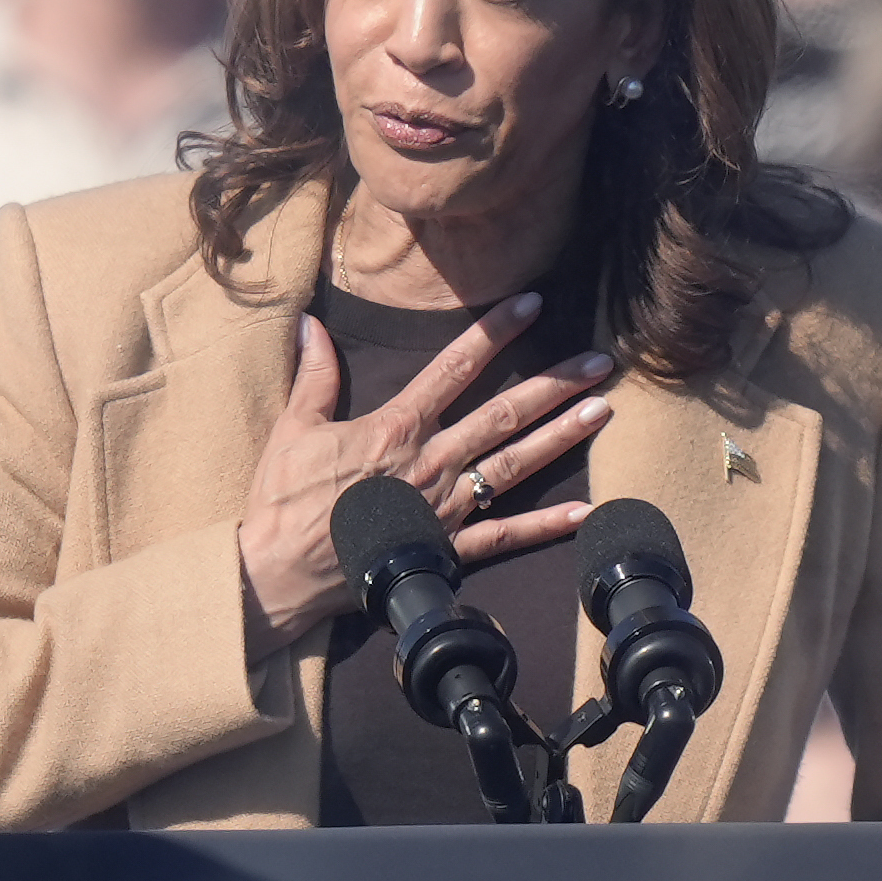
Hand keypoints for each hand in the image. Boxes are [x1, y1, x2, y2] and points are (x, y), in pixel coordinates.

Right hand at [237, 292, 613, 656]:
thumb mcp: (292, 430)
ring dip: (561, 438)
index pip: (454, 367)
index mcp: (394, 428)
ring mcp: (442, 508)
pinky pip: (503, 537)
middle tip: (600, 362)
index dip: (496, 332)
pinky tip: (583, 512)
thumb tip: (312, 325)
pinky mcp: (444, 550)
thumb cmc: (281, 503)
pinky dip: (544, 526)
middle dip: (554, 384)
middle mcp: (429, 462)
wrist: (279, 575)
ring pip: (513, 465)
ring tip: (602, 412)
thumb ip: (314, 376)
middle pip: (503, 414)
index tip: (533, 305)